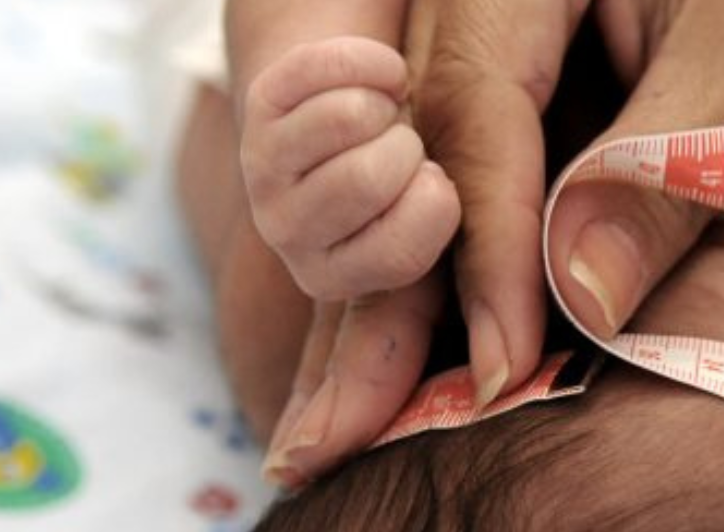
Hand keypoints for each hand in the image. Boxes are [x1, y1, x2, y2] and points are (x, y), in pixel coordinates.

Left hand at [240, 37, 460, 300]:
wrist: (360, 137)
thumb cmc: (410, 188)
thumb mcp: (441, 227)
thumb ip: (464, 243)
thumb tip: (467, 246)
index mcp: (335, 277)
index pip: (398, 252)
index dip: (435, 204)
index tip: (431, 185)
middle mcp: (286, 233)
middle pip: (367, 178)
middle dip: (408, 149)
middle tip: (406, 149)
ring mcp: (262, 169)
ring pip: (342, 118)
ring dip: (385, 106)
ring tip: (384, 121)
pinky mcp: (257, 106)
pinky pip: (322, 68)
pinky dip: (372, 62)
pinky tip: (382, 80)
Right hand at [261, 0, 723, 485]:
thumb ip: (667, 178)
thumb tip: (578, 302)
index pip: (471, 112)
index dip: (480, 252)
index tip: (500, 370)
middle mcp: (481, 7)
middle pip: (410, 161)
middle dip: (378, 306)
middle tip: (326, 443)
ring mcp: (496, 59)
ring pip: (421, 194)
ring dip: (389, 318)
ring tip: (337, 438)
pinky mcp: (526, 110)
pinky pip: (470, 202)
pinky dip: (447, 296)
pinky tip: (412, 386)